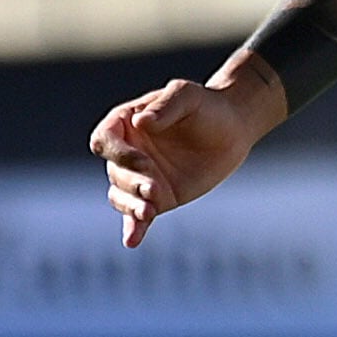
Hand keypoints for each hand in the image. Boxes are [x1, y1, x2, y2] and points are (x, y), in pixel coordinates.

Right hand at [89, 72, 279, 247]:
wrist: (233, 129)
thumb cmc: (207, 105)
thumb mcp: (188, 95)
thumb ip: (166, 106)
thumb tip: (140, 122)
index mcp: (125, 123)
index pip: (104, 140)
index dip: (117, 153)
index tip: (142, 160)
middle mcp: (128, 153)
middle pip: (114, 172)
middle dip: (132, 182)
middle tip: (154, 188)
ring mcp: (141, 177)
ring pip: (121, 196)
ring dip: (131, 206)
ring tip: (149, 212)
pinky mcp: (158, 198)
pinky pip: (138, 216)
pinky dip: (134, 228)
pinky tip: (132, 242)